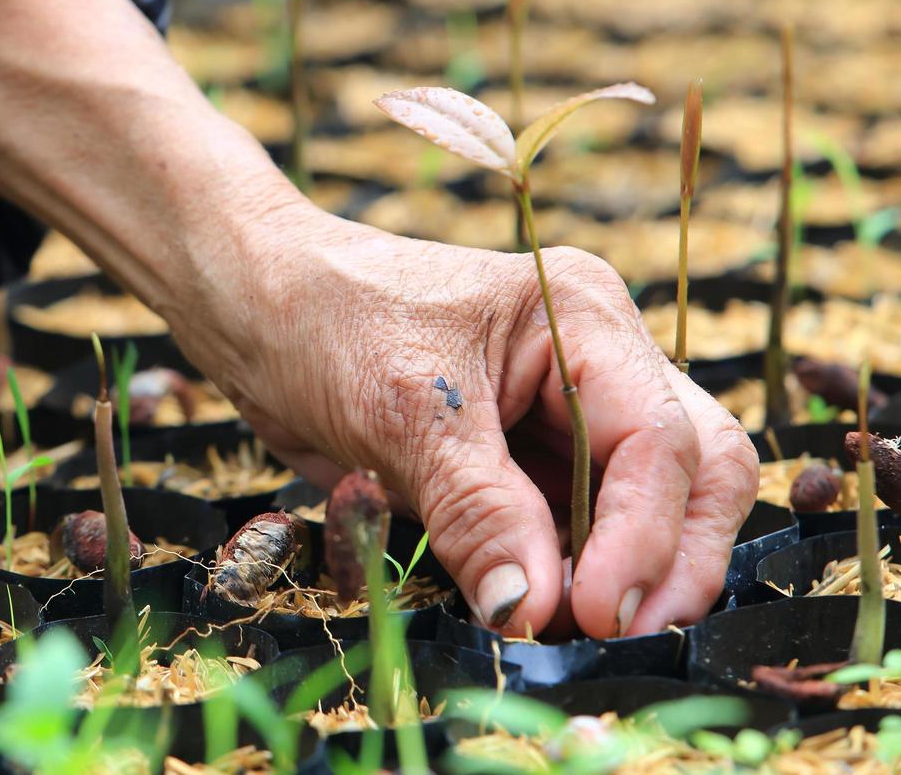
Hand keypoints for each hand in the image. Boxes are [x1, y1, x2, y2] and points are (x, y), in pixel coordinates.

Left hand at [181, 208, 758, 639]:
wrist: (251, 307)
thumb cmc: (323, 319)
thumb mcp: (402, 412)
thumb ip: (476, 510)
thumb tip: (530, 612)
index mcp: (582, 319)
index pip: (660, 440)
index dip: (642, 537)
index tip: (591, 614)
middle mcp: (593, 365)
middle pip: (693, 471)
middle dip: (672, 560)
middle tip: (615, 637)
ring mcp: (560, 418)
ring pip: (642, 509)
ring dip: (623, 576)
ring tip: (570, 638)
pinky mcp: (518, 465)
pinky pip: (569, 530)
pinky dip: (563, 575)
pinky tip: (530, 611)